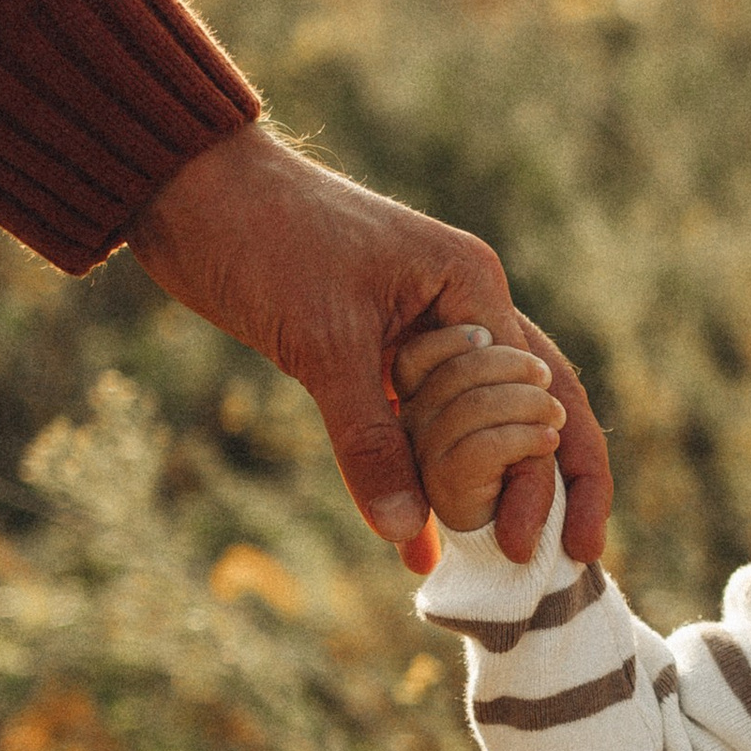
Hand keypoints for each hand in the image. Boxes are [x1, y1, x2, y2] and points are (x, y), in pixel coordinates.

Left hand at [128, 123, 610, 572]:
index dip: (545, 476)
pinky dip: (421, 479)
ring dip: (489, 487)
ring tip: (505, 559)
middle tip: (560, 559)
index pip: (537, 394)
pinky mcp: (376, 354)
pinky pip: (416, 427)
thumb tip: (407, 535)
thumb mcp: (323, 342)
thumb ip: (369, 439)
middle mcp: (464, 309)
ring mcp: (423, 333)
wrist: (190, 190)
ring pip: (477, 423)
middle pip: (534, 407)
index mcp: (472, 288)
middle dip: (549, 485)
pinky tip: (419, 542)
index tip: (524, 545)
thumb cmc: (265, 237)